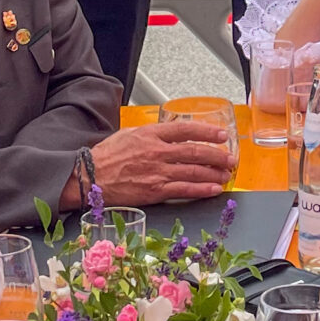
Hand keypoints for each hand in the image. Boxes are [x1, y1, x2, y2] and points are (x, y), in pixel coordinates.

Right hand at [84, 121, 231, 206]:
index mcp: (151, 134)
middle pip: (195, 151)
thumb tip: (171, 131)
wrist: (89, 177)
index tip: (221, 135)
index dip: (207, 132)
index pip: (186, 129)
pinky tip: (214, 189)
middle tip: (230, 158)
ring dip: (214, 173)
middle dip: (217, 155)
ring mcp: (158, 172)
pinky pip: (185, 190)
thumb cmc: (107, 156)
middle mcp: (157, 152)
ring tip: (226, 174)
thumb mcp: (130, 134)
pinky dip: (202, 189)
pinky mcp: (155, 191)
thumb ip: (153, 133)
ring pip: (194, 171)